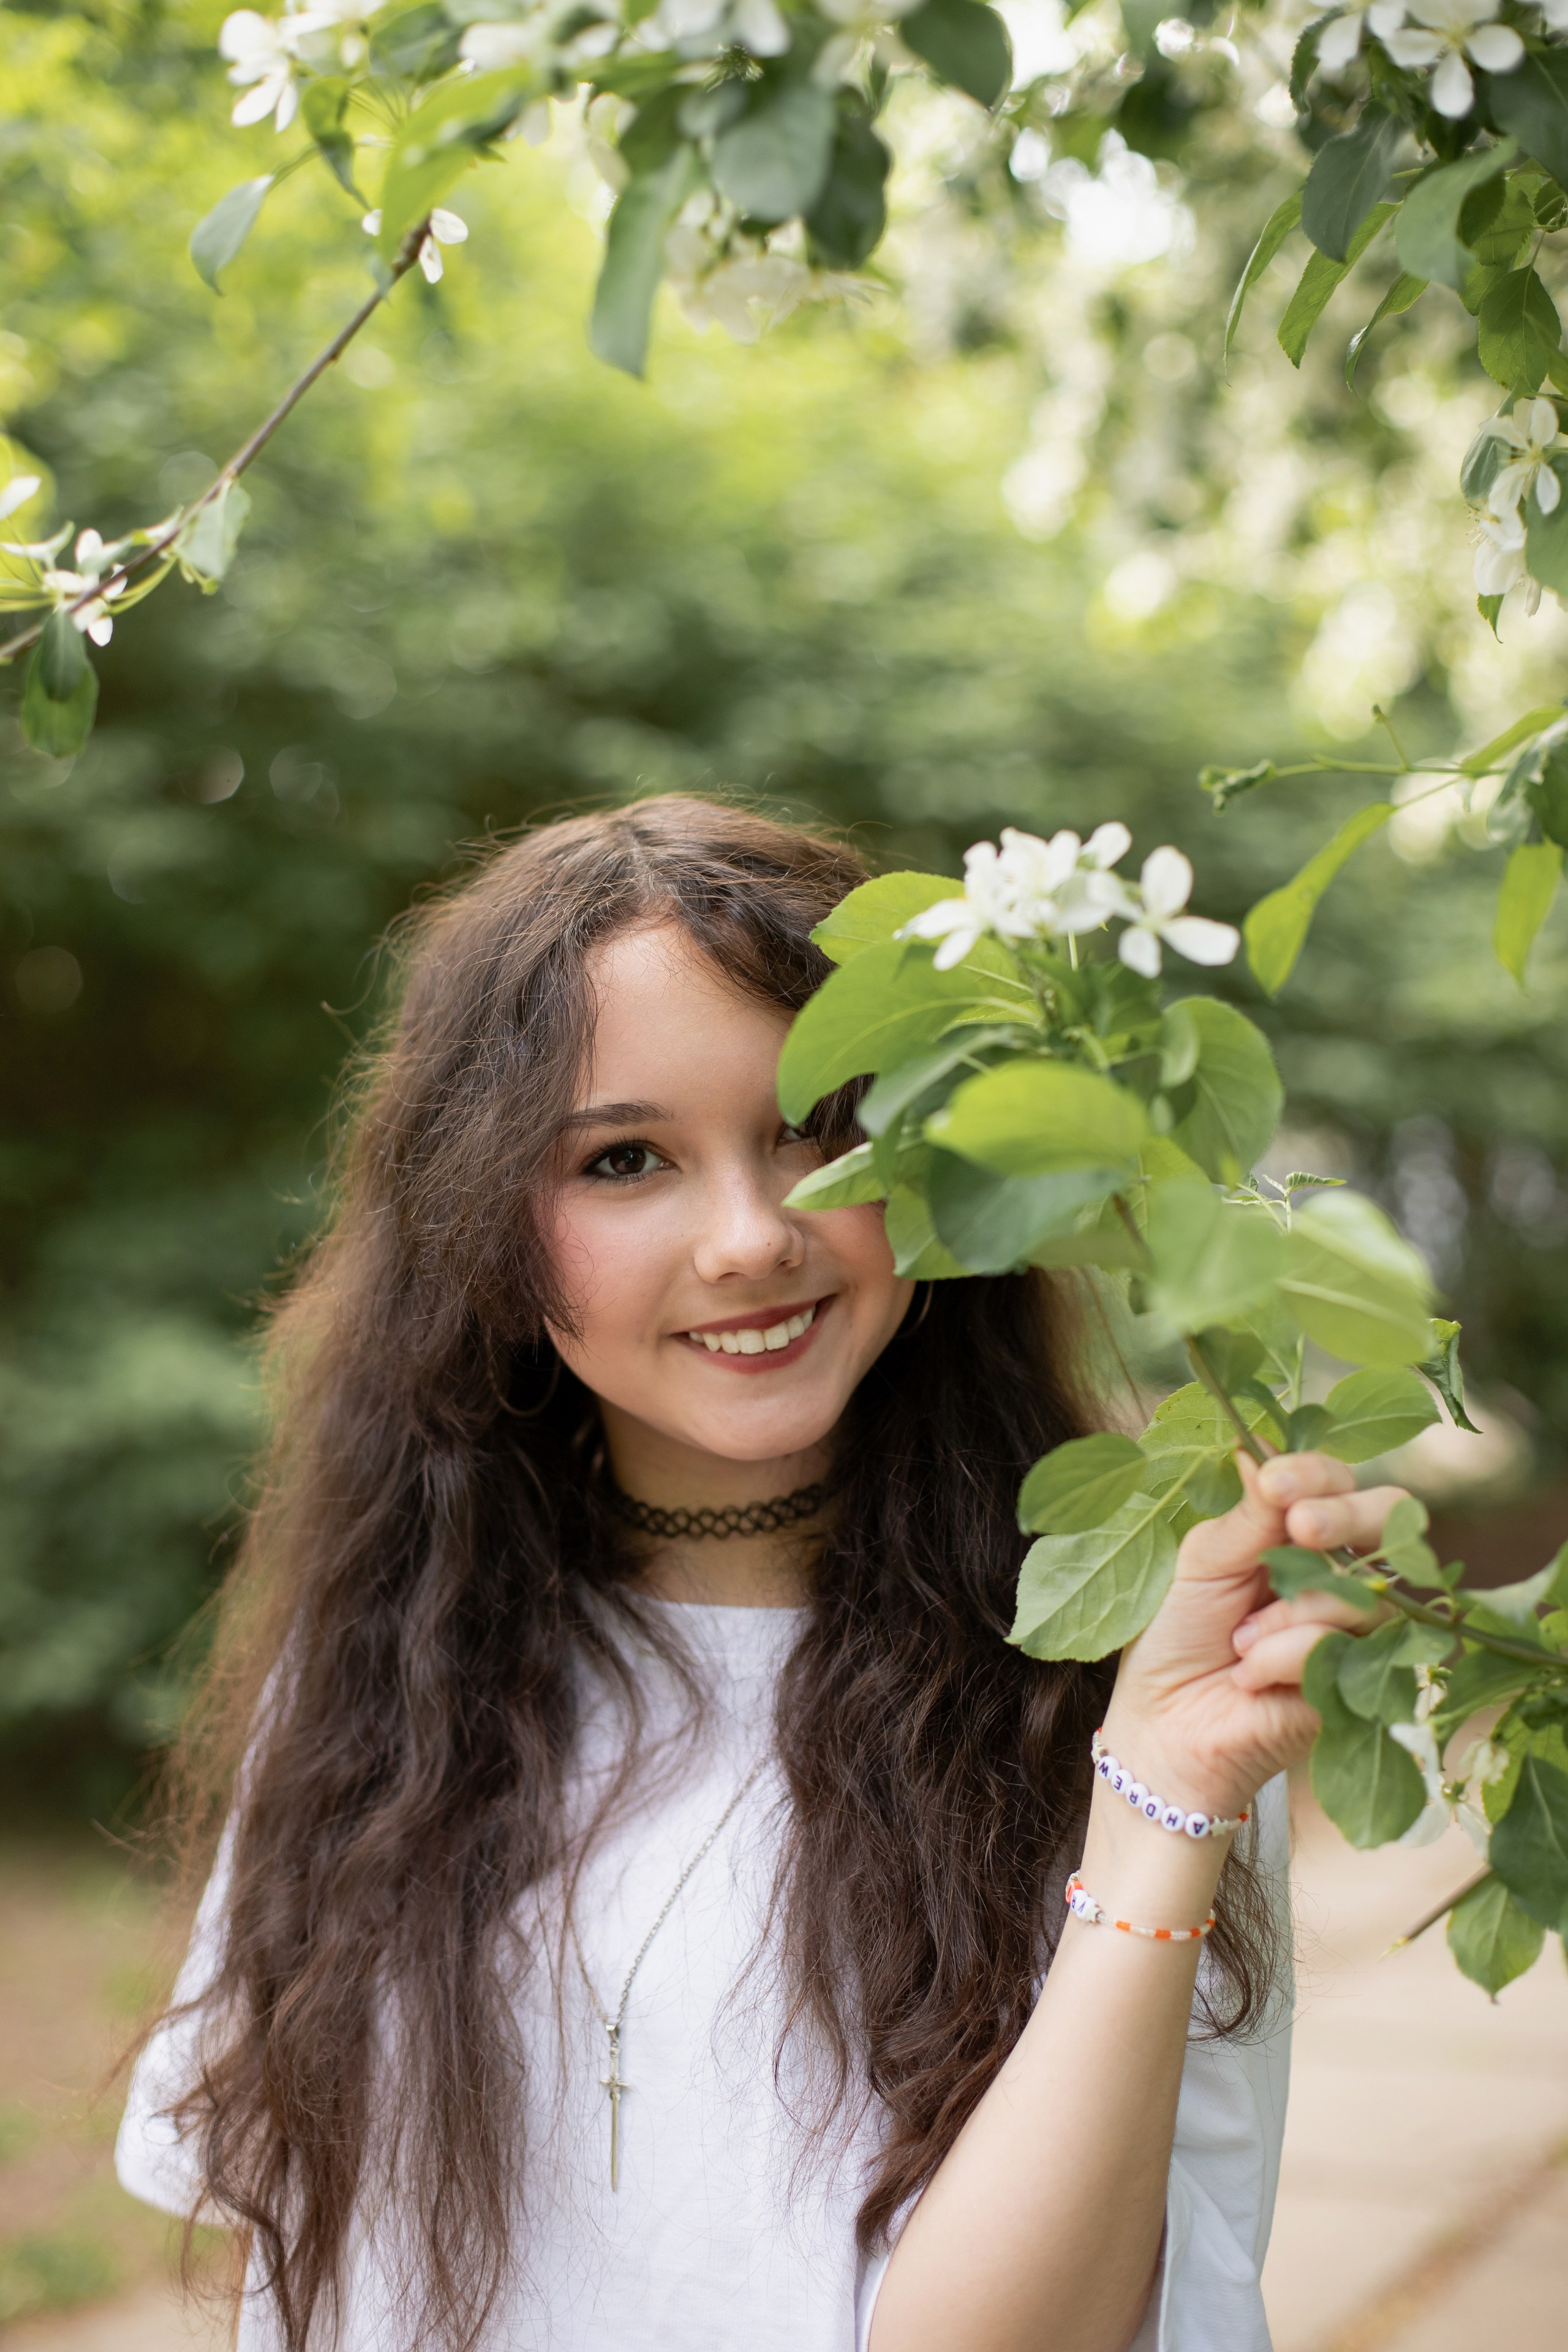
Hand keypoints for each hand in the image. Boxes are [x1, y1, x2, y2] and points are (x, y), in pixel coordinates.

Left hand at [1102, 1451, 1408, 1821]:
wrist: (1166, 1722)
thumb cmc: (1180, 1634)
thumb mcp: (1204, 1563)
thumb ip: (1248, 1514)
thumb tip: (1262, 1448)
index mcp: (1301, 1531)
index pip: (1336, 1481)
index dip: (1316, 1475)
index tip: (1275, 1483)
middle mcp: (1343, 1570)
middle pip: (1392, 1518)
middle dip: (1344, 1516)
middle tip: (1300, 1528)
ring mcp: (1360, 1627)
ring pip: (1360, 1590)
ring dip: (1287, 1611)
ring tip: (1238, 1641)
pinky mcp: (1362, 1680)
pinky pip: (1339, 1647)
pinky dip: (1282, 1656)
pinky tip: (1249, 1676)